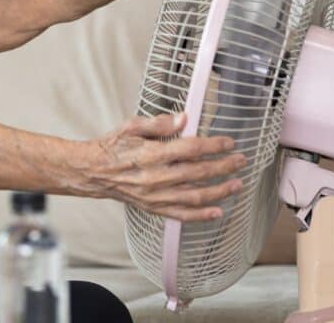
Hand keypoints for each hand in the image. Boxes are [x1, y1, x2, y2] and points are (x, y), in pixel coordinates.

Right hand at [78, 113, 245, 221]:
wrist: (93, 172)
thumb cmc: (112, 147)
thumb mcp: (131, 126)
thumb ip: (158, 123)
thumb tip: (183, 118)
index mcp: (150, 154)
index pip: (190, 150)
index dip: (213, 146)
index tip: (229, 143)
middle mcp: (155, 178)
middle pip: (198, 173)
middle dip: (224, 167)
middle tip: (240, 160)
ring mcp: (155, 196)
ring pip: (195, 197)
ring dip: (220, 191)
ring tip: (237, 184)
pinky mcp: (153, 208)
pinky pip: (181, 215)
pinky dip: (202, 215)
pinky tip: (218, 211)